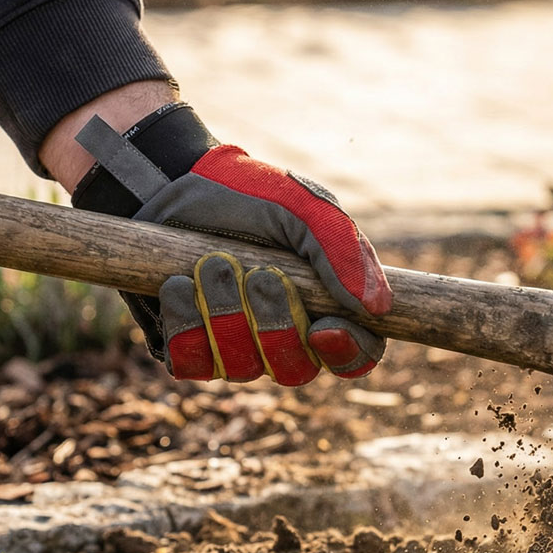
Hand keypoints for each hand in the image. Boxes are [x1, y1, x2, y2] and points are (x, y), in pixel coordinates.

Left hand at [68, 103, 390, 384]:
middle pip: (294, 370)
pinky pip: (191, 363)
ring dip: (225, 311)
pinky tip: (179, 284)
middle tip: (258, 274)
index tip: (326, 327)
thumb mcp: (303, 207)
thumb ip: (342, 250)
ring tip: (212, 262)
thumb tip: (378, 307)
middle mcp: (281, 337)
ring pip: (240, 368)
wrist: (174, 182)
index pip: (354, 355)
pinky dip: (186, 322)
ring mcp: (232, 346)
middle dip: (274, 324)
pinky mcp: (184, 346)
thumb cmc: (250, 194)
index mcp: (324, 307)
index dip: (347, 352)